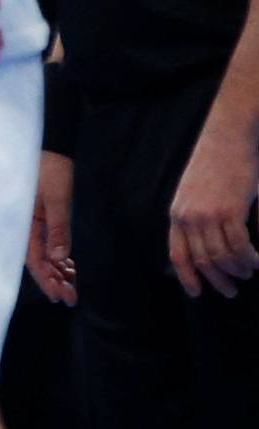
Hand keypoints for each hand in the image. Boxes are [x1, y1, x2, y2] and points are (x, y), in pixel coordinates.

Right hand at [26, 149, 76, 304]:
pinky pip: (53, 244)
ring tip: (75, 287)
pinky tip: (71, 267)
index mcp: (27, 224)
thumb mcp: (57, 198)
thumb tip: (60, 257)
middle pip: (41, 261)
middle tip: (71, 299)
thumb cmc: (51, 168)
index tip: (60, 296)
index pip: (35, 260)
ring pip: (48, 255)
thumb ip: (58, 227)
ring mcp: (38, 223)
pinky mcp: (47, 217)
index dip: (47, 280)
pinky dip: (62, 257)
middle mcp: (31, 227)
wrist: (53, 146)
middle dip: (55, 281)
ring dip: (60, 272)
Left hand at [169, 110, 258, 298]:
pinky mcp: (230, 210)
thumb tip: (207, 248)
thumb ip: (197, 218)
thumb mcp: (196, 192)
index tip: (198, 293)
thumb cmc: (216, 163)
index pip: (178, 255)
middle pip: (202, 261)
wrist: (228, 135)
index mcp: (177, 214)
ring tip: (248, 273)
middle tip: (231, 291)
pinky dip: (249, 258)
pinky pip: (239, 245)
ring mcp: (209, 215)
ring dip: (237, 270)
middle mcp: (189, 217)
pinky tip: (257, 261)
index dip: (188, 277)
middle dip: (218, 280)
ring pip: (222, 256)